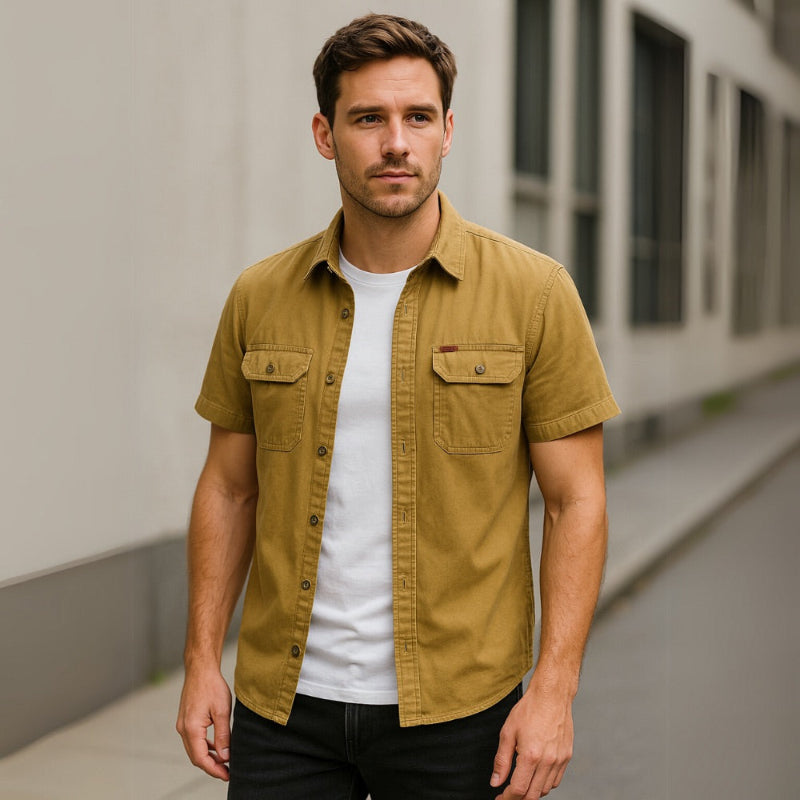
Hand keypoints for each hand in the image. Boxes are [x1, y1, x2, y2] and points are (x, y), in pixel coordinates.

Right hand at [176, 666, 232, 780]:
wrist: (200, 669)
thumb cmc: (211, 686)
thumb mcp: (222, 711)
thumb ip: (223, 735)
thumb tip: (225, 756)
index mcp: (191, 729)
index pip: (201, 759)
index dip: (214, 770)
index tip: (227, 775)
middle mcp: (183, 729)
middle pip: (196, 757)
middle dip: (211, 767)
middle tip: (227, 772)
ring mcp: (183, 725)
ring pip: (194, 749)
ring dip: (208, 757)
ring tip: (224, 762)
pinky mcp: (186, 720)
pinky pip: (194, 740)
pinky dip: (205, 747)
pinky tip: (216, 747)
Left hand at [490, 679, 573, 798]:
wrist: (552, 695)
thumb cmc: (529, 709)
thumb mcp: (508, 732)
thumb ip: (501, 760)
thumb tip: (495, 781)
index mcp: (530, 755)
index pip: (518, 790)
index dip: (507, 798)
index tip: (500, 798)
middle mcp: (548, 761)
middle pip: (532, 795)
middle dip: (518, 799)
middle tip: (508, 795)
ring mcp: (560, 760)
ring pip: (545, 790)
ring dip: (532, 792)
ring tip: (521, 784)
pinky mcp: (567, 756)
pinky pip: (556, 780)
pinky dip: (545, 784)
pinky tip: (536, 776)